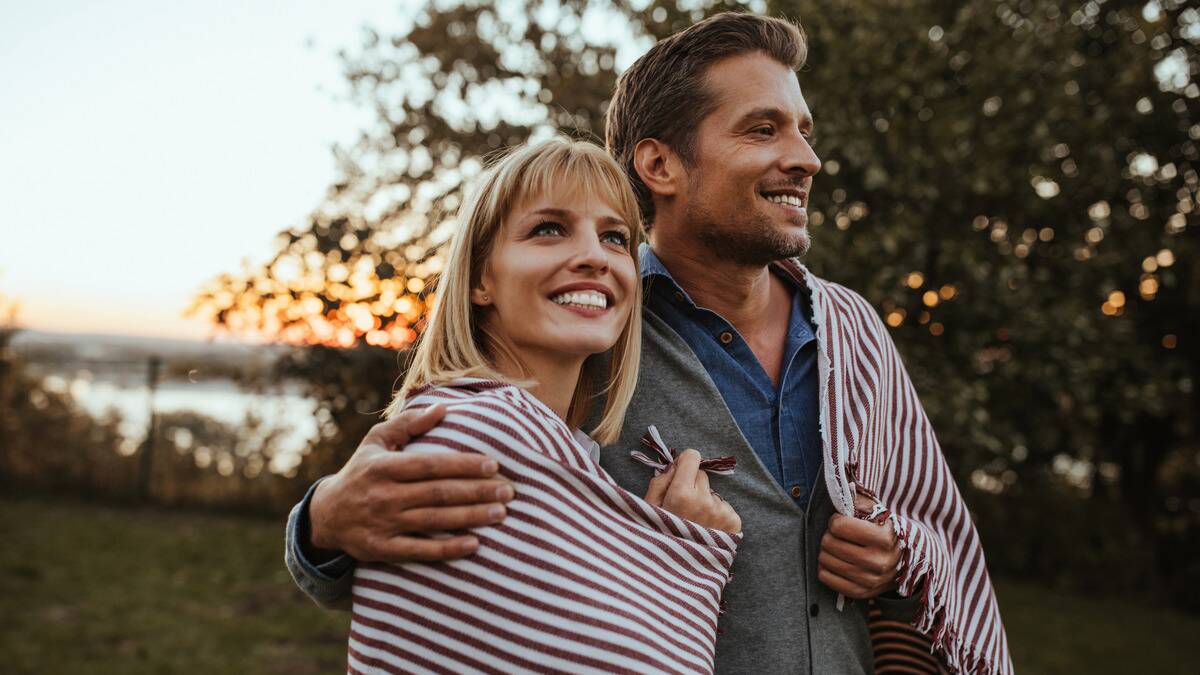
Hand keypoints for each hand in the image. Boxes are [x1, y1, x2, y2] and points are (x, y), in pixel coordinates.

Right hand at [308, 403, 515, 562]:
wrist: (327, 515)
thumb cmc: (362, 471)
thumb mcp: (377, 441)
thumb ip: (408, 424)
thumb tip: (443, 407)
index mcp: (384, 467)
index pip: (431, 465)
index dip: (463, 465)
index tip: (493, 465)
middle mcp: (383, 495)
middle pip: (438, 493)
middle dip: (477, 491)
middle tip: (508, 490)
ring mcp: (383, 525)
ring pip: (434, 521)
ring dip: (471, 517)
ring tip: (501, 513)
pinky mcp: (382, 550)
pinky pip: (420, 551)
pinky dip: (448, 549)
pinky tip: (474, 544)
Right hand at [644, 449, 740, 533]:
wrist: (679, 576)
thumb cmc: (659, 540)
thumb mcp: (648, 511)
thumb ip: (659, 483)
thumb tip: (673, 466)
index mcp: (681, 494)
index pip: (693, 457)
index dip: (684, 464)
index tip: (680, 475)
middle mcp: (705, 501)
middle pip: (702, 476)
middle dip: (693, 485)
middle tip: (683, 507)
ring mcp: (721, 512)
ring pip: (713, 493)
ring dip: (705, 502)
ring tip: (694, 523)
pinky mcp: (734, 523)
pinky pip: (724, 507)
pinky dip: (716, 516)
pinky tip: (706, 531)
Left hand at [818, 493, 900, 598]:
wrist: (906, 559)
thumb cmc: (886, 530)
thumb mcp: (878, 511)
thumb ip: (858, 501)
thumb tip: (839, 490)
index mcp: (884, 538)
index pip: (839, 526)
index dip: (836, 520)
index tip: (842, 521)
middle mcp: (879, 562)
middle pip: (829, 543)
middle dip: (829, 535)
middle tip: (837, 535)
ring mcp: (871, 580)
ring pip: (825, 561)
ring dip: (826, 551)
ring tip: (837, 547)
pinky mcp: (862, 593)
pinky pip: (827, 579)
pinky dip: (825, 569)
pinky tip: (835, 561)